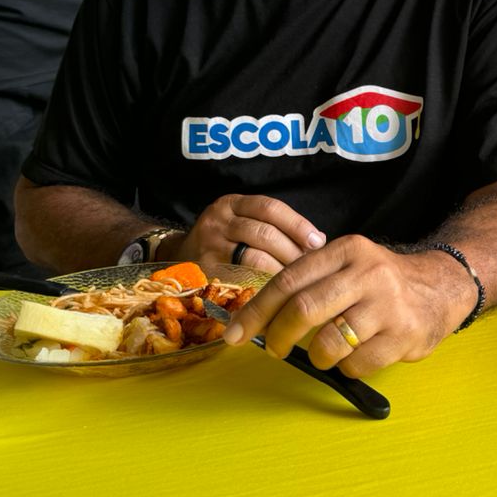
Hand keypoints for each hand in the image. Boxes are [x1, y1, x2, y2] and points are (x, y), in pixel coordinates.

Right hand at [170, 194, 325, 272]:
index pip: (270, 208)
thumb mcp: (241, 222)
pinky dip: (264, 286)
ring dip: (282, 271)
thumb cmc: (224, 242)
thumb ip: (274, 226)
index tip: (318, 241)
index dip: (298, 225)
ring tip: (299, 282)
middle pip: (265, 234)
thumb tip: (319, 242)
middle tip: (313, 268)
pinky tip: (279, 293)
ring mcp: (209, 246)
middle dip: (293, 252)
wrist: (178, 258)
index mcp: (231, 203)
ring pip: (255, 258)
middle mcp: (218, 221)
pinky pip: (242, 280)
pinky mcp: (205, 272)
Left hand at [222, 236, 473, 375]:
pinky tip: (356, 356)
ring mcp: (388, 305)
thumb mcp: (349, 265)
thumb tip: (257, 318)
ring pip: (329, 344)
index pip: (288, 281)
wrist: (442, 287)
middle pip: (303, 309)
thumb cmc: (382, 282)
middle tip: (274, 349)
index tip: (235, 333)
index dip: (256, 311)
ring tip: (325, 353)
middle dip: (279, 336)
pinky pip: (357, 364)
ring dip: (318, 356)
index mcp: (346, 251)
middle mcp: (368, 273)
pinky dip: (347, 368)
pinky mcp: (403, 335)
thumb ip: (311, 282)